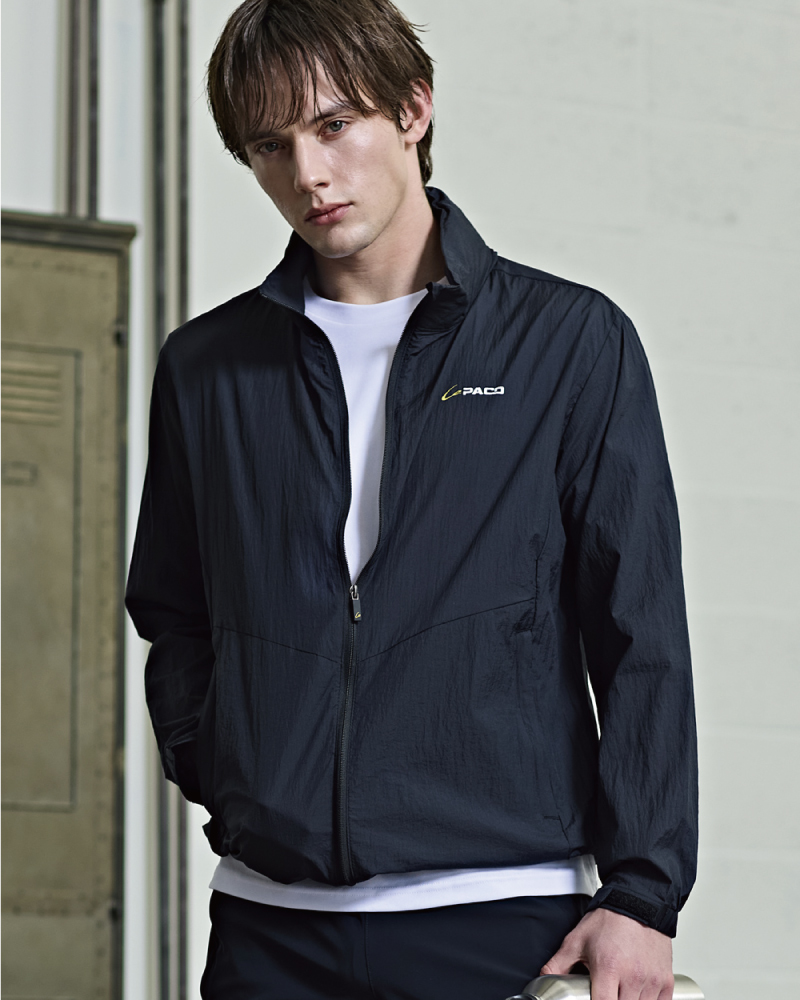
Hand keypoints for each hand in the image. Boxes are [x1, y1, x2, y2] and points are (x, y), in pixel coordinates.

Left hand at [541, 907, 673, 999]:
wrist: (638, 903)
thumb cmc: (609, 921)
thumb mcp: (577, 939)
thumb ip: (559, 963)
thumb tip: (544, 978)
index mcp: (608, 968)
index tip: (592, 999)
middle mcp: (633, 977)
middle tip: (606, 990)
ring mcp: (651, 981)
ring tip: (620, 990)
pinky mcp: (665, 981)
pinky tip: (637, 993)